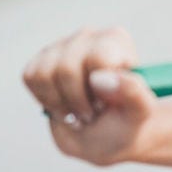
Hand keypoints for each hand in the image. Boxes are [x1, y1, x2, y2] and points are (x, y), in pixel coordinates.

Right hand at [21, 26, 157, 165]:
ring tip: (78, 111)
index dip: (98, 90)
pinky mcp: (40, 60)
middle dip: (77, 101)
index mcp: (116, 40)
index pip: (98, 58)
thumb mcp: (140, 113)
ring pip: (44, 74)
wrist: (106, 136)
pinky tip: (64, 106)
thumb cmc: (126, 122)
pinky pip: (31, 78)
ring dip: (60, 103)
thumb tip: (100, 78)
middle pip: (66, 69)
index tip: (106, 104)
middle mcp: (88, 36)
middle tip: (91, 113)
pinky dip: (46, 101)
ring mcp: (61, 46)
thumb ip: (133, 93)